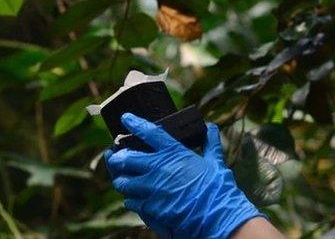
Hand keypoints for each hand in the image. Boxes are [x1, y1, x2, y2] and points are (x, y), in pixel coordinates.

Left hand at [104, 113, 264, 238]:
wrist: (219, 217)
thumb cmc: (218, 189)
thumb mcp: (216, 161)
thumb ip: (210, 143)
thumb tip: (211, 127)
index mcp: (174, 153)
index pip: (149, 132)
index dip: (134, 123)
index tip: (125, 118)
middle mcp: (159, 168)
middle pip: (126, 158)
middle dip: (116, 157)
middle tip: (115, 156)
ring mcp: (153, 188)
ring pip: (123, 182)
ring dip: (121, 179)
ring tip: (122, 179)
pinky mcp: (152, 207)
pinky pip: (132, 202)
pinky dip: (130, 200)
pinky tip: (133, 199)